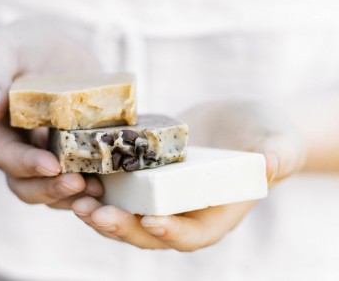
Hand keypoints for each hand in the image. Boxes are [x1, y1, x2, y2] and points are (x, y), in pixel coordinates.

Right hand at [0, 19, 102, 208]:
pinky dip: (92, 183)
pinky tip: (112, 180)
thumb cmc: (20, 49)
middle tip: (80, 184)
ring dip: (74, 195)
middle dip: (52, 189)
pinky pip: (78, 175)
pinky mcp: (71, 152)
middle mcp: (19, 149)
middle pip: (26, 184)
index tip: (52, 166)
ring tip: (99, 190)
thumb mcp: (1, 50)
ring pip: (52, 188)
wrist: (45, 53)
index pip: (5, 156)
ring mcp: (45, 154)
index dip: (27, 165)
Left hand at [70, 99, 306, 249]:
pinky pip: (120, 189)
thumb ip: (278, 155)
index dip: (174, 232)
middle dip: (122, 228)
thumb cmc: (265, 134)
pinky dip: (99, 187)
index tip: (152, 221)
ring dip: (101, 212)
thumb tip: (269, 166)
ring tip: (76, 201)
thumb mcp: (279, 142)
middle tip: (94, 214)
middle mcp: (185, 210)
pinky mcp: (148, 175)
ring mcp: (163, 195)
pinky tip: (77, 176)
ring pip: (128, 214)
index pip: (195, 234)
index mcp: (217, 213)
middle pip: (151, 231)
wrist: (238, 121)